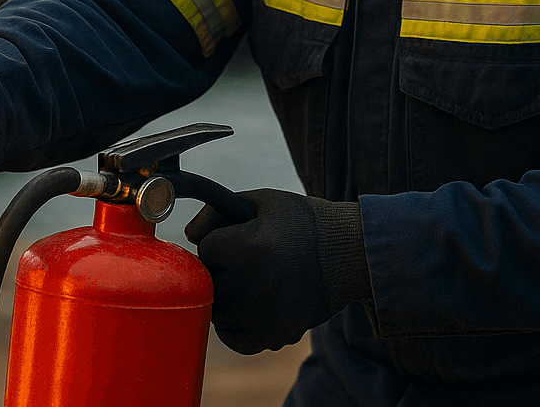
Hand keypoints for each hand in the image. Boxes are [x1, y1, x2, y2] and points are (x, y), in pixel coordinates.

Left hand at [185, 187, 367, 353]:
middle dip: (219, 269)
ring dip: (223, 297)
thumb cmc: (302, 222)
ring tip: (247, 281)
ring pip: (216, 312)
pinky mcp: (275, 336)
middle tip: (241, 260)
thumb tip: (188, 236)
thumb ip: (218, 212)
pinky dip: (234, 324)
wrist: (350, 254)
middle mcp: (256, 285)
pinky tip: (250, 305)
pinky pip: (233, 337)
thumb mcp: (262, 202)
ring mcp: (265, 315)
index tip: (237, 238)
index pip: (205, 249)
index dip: (218, 240)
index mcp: (252, 247)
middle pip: (209, 282)